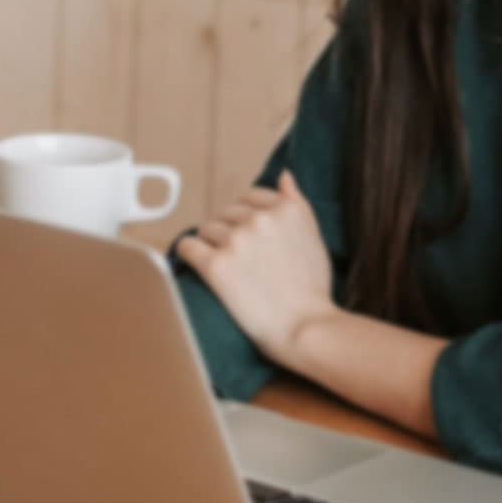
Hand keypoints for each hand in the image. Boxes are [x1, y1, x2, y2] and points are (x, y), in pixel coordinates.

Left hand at [174, 168, 337, 366]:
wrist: (305, 328)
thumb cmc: (311, 289)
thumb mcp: (314, 236)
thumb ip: (297, 202)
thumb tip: (284, 174)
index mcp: (287, 209)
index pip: (250, 198)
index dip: (247, 220)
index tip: (251, 242)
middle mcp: (261, 219)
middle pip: (225, 214)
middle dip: (228, 233)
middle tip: (240, 261)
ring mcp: (237, 240)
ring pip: (206, 229)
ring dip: (210, 245)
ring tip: (227, 269)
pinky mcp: (216, 264)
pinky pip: (187, 246)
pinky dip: (187, 253)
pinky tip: (195, 264)